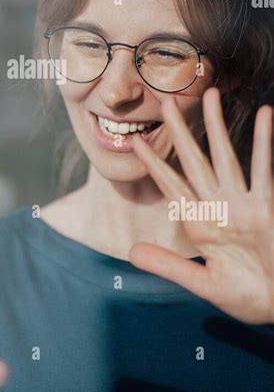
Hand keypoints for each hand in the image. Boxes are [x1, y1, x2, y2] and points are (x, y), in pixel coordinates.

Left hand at [130, 87, 273, 324]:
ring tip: (210, 94)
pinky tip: (265, 116)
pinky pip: (263, 169)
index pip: (171, 185)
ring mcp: (243, 203)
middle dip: (181, 132)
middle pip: (194, 160)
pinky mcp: (266, 206)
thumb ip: (170, 266)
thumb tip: (131, 252)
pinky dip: (264, 142)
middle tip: (166, 100)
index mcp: (199, 224)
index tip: (135, 142)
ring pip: (226, 155)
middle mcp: (218, 206)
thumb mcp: (204, 284)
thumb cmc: (246, 297)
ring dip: (217, 126)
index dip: (154, 163)